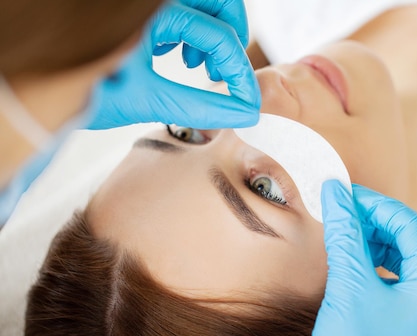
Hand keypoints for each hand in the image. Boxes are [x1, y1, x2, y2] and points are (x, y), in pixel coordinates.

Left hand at [88, 0, 259, 129]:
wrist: (38, 86)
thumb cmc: (80, 86)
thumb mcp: (146, 99)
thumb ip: (200, 106)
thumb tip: (241, 113)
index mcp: (156, 10)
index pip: (220, 36)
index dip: (239, 73)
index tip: (248, 103)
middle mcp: (154, 0)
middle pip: (218, 3)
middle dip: (230, 39)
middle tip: (223, 75)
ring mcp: (146, 3)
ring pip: (200, 5)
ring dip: (210, 32)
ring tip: (197, 66)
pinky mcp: (140, 9)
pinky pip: (179, 8)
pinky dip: (187, 29)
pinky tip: (177, 55)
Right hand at [288, 181, 416, 335]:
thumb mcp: (349, 285)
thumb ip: (345, 234)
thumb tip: (336, 194)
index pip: (411, 227)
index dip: (376, 205)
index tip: (345, 193)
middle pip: (411, 240)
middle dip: (377, 220)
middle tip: (344, 207)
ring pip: (404, 258)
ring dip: (375, 239)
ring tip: (347, 229)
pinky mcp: (404, 321)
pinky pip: (395, 278)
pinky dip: (374, 261)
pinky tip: (353, 256)